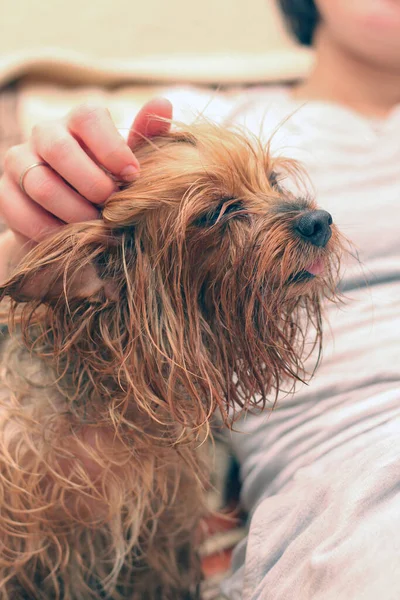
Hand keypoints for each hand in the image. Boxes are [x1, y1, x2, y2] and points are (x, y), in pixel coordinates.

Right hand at [0, 97, 171, 241]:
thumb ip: (146, 137)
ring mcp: (20, 162)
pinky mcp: (6, 194)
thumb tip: (163, 104)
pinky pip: (22, 213)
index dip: (111, 147)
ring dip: (74, 213)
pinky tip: (71, 238)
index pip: (88, 117)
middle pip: (59, 149)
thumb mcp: (131, 166)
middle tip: (112, 207)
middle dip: (91, 184)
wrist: (77, 225)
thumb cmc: (112, 187)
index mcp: (79, 122)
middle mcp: (44, 135)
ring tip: (96, 227)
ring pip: (42, 185)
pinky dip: (51, 231)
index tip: (132, 176)